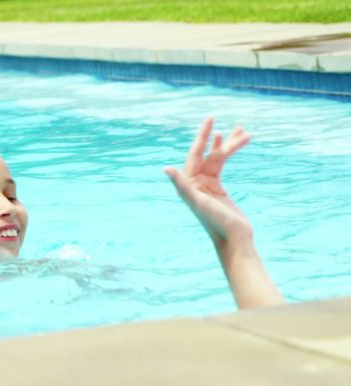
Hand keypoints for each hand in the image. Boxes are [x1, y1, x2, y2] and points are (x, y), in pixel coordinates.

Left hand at [164, 117, 252, 244]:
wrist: (233, 239)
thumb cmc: (216, 222)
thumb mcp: (198, 202)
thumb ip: (182, 185)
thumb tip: (166, 168)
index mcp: (188, 184)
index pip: (195, 154)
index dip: (202, 137)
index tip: (210, 120)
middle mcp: (194, 183)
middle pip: (209, 155)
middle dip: (222, 140)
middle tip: (237, 125)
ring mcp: (206, 185)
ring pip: (218, 159)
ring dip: (230, 146)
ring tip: (245, 132)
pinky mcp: (217, 189)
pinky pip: (221, 166)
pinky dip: (228, 155)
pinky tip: (234, 145)